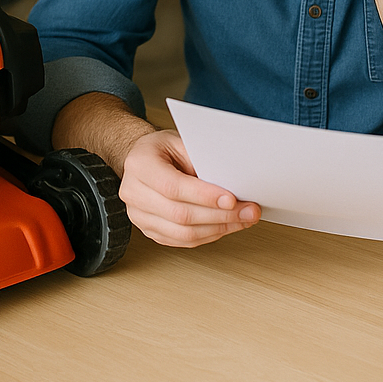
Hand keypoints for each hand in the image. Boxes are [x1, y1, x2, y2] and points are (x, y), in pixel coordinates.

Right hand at [119, 129, 260, 247]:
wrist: (141, 158)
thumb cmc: (162, 148)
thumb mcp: (180, 141)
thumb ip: (201, 159)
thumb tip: (231, 181)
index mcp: (140, 165)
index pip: (173, 187)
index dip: (204, 196)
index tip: (232, 199)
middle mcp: (134, 192)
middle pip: (180, 214)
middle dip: (220, 215)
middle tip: (248, 211)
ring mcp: (139, 215)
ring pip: (182, 233)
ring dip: (218, 229)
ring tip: (242, 220)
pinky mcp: (148, 230)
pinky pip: (181, 240)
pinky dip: (207, 235)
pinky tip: (224, 226)